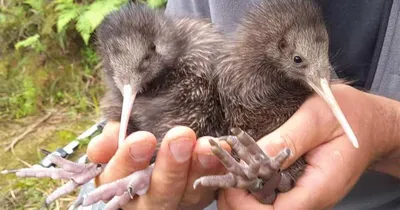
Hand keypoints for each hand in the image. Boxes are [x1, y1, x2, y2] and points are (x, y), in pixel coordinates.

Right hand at [87, 123, 228, 209]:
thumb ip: (109, 140)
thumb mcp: (116, 142)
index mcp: (119, 184)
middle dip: (170, 166)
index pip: (118, 177)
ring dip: (200, 168)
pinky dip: (218, 169)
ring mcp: (176, 201)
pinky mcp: (198, 197)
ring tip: (207, 145)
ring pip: (189, 195)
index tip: (144, 139)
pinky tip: (223, 149)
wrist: (159, 154)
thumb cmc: (132, 147)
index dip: (129, 160)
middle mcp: (147, 200)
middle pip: (158, 194)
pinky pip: (211, 188)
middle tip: (181, 136)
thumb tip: (112, 133)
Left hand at [218, 84, 399, 209]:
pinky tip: (239, 169)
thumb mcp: (317, 118)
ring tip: (223, 171)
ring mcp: (306, 193)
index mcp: (319, 187)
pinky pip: (273, 193)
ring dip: (243, 192)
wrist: (371, 124)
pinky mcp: (300, 185)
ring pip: (268, 205)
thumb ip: (288, 138)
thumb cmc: (350, 116)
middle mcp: (311, 197)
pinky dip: (253, 184)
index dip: (247, 205)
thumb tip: (254, 158)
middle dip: (239, 201)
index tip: (227, 185)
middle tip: (217, 177)